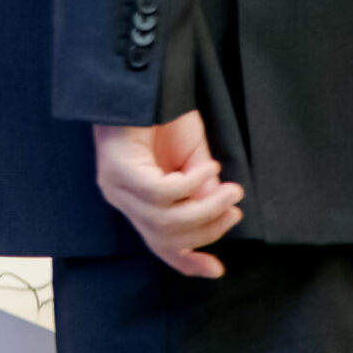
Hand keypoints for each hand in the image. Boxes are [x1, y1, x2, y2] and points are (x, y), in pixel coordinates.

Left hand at [93, 112, 243, 277]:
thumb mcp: (191, 161)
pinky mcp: (117, 169)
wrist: (141, 83)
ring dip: (207, 208)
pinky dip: (192, 184)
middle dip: (209, 228)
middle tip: (235, 206)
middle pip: (168, 238)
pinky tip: (209, 168)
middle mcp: (122, 199)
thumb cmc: (163, 118)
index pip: (159, 244)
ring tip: (230, 189)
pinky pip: (162, 193)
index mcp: (136, 202)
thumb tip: (220, 215)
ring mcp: (116, 186)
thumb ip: (200, 191)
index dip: (188, 263)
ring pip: (167, 220)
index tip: (218, 270)